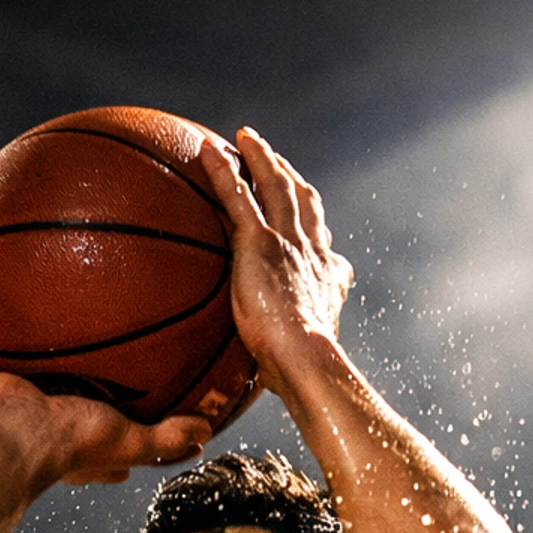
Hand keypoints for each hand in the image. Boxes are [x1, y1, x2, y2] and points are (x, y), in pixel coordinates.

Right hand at [0, 354, 210, 485]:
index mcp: (69, 444)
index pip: (98, 452)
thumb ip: (166, 437)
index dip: (113, 451)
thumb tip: (207, 433)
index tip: (125, 427)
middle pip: (43, 406)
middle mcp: (32, 425)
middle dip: (51, 393)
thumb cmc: (70, 443)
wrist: (14, 439)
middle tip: (64, 371)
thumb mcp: (128, 439)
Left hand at [199, 127, 353, 401]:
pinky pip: (238, 196)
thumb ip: (282, 367)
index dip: (317, 232)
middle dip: (290, 176)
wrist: (308, 363)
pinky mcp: (261, 243)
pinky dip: (223, 170)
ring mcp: (289, 244)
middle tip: (276, 160)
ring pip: (276, 186)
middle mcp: (313, 255)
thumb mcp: (299, 368)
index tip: (310, 224)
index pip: (325, 250)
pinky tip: (205, 151)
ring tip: (245, 139)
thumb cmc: (303, 379)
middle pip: (304, 202)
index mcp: (327, 282)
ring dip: (261, 158)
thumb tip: (266, 394)